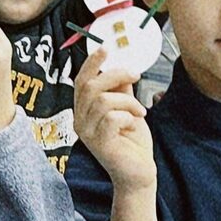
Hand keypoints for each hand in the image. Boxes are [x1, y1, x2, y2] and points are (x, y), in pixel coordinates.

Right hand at [73, 47, 155, 191]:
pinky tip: (135, 122)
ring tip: (140, 111)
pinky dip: (128, 116)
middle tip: (136, 76)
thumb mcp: (127, 109)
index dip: (92, 63)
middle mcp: (80, 120)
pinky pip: (112, 118)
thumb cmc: (132, 142)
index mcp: (83, 110)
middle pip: (89, 86)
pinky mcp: (99, 144)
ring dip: (127, 101)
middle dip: (115, 75)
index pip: (81, 80)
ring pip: (102, 101)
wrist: (138, 172)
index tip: (106, 49)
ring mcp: (87, 133)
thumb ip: (121, 90)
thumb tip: (122, 69)